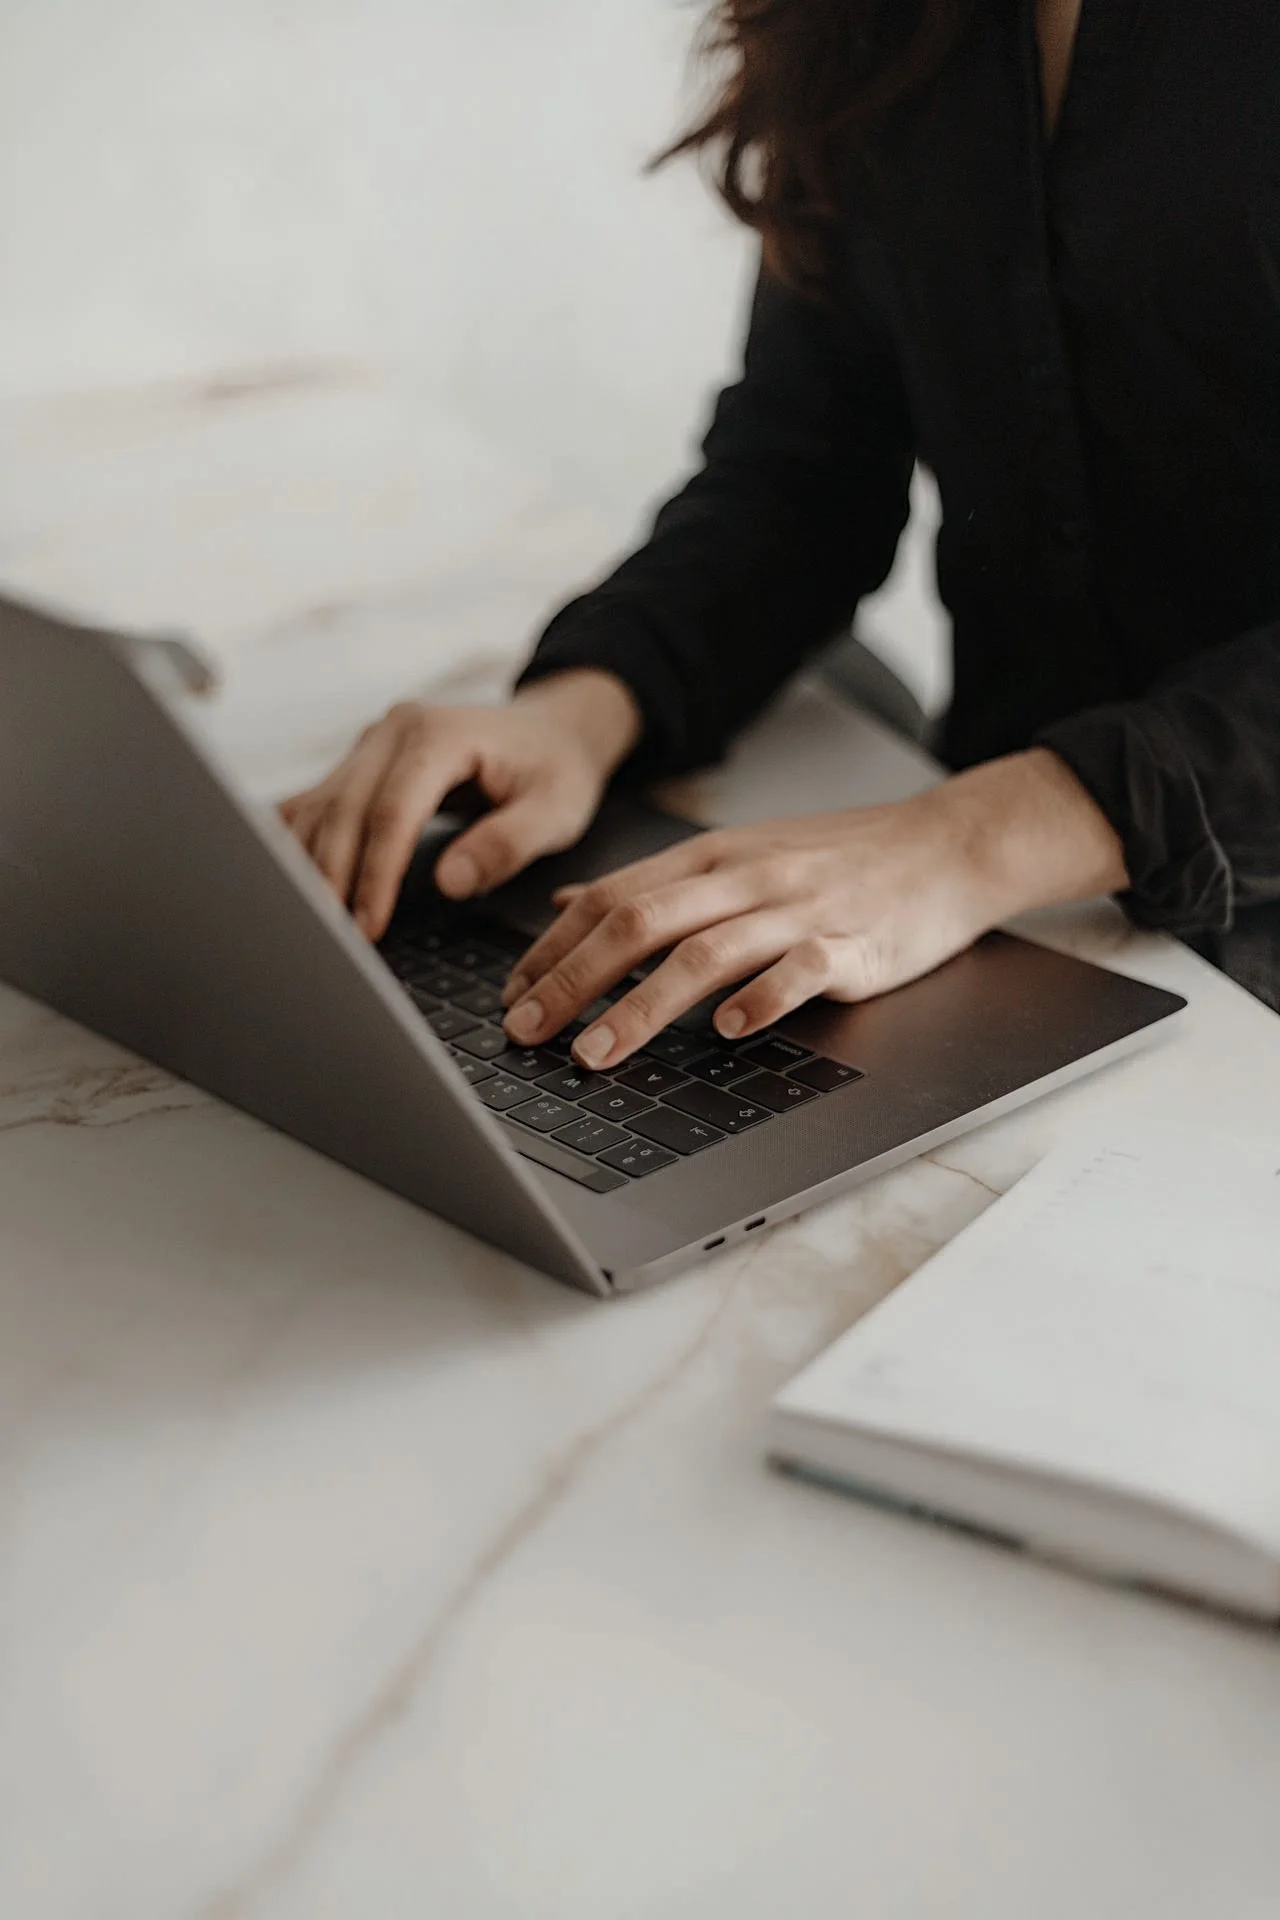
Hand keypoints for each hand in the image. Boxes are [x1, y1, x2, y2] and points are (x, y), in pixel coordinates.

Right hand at [280, 670, 641, 939]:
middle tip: (330, 940)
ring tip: (309, 925)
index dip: (376, 872)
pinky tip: (286, 886)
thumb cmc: (555, 770)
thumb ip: (507, 844)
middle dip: (332, 878)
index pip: (392, 809)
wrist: (550, 731)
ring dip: (306, 867)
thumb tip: (448, 882)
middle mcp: (392, 731)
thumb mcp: (555, 810)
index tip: (368, 925)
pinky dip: (297, 845)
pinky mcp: (358, 765)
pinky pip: (314, 804)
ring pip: (318, 808)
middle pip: (343, 809)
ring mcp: (369, 745)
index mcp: (439, 734)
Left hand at [501, 749, 1128, 1068]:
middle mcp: (744, 879)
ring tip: (593, 1055)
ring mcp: (797, 912)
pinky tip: (727, 1031)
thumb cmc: (839, 860)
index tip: (510, 997)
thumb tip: (567, 902)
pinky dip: (760, 1001)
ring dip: (639, 1008)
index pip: (612, 899)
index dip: (553, 950)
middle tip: (525, 1032)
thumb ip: (654, 882)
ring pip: (703, 954)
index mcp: (710, 858)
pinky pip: (799, 973)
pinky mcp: (850, 947)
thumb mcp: (737, 855)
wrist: (945, 846)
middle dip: (572, 982)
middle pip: (640, 925)